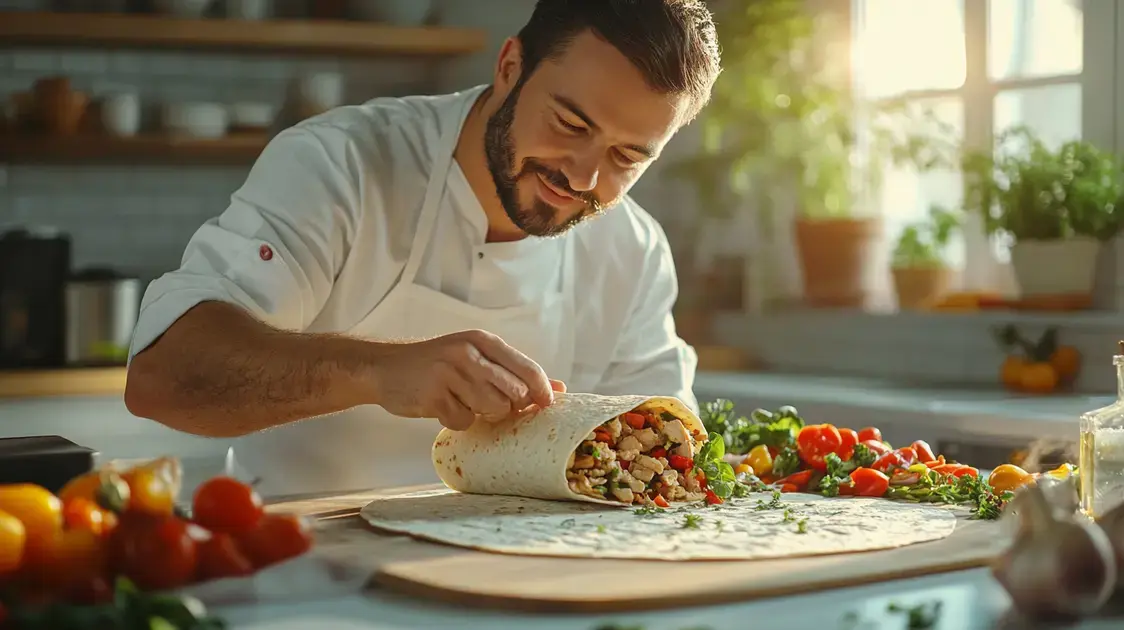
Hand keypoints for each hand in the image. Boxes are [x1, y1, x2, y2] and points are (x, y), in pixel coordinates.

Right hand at [368, 330, 556, 429]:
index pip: (527, 368)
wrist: (385, 368)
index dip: (543, 391)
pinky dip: (457, 420)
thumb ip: (514, 372)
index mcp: (483, 341)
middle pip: (514, 394)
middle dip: (509, 406)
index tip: (546, 405)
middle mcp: (468, 353)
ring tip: (462, 400)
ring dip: (481, 413)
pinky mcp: (433, 395)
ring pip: (492, 410)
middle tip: (490, 403)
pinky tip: (443, 406)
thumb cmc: (439, 365)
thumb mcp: (476, 357)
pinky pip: (464, 421)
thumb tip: (559, 390)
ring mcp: (450, 373)